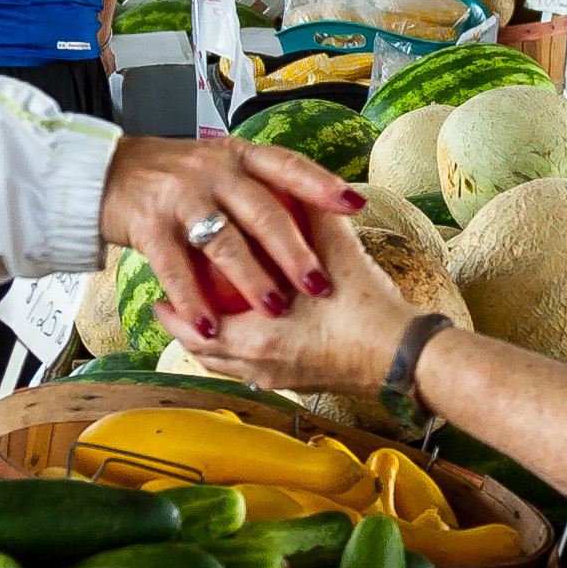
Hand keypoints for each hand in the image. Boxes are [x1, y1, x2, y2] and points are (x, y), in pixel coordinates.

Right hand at [98, 139, 362, 345]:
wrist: (101, 174)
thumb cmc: (168, 179)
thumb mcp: (214, 168)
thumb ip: (252, 187)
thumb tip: (308, 214)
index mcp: (236, 155)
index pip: (287, 165)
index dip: (322, 185)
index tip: (355, 206)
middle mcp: (212, 169)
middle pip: (263, 211)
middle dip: (294, 251)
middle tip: (318, 284)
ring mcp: (180, 195)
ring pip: (224, 241)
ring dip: (251, 279)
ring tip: (273, 309)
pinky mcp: (149, 223)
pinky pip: (176, 267)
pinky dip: (193, 299)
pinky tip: (209, 325)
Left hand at [184, 207, 426, 393]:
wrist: (406, 358)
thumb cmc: (369, 311)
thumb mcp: (337, 256)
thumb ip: (311, 217)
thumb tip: (295, 184)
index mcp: (259, 339)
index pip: (196, 330)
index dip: (174, 312)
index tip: (159, 294)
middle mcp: (261, 366)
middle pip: (204, 355)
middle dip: (186, 331)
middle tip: (174, 308)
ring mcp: (279, 379)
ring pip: (228, 367)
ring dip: (212, 344)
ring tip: (205, 318)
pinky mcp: (299, 384)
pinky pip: (253, 370)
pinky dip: (240, 352)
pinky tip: (249, 333)